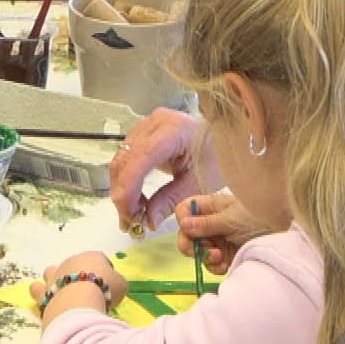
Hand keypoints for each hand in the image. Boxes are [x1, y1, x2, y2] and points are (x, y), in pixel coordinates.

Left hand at [30, 251, 127, 325]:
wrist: (79, 303)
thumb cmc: (104, 290)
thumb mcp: (122, 285)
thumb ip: (117, 282)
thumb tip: (113, 285)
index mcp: (92, 256)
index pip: (99, 258)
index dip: (104, 271)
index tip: (108, 285)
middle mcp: (70, 262)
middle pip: (75, 265)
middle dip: (80, 276)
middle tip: (88, 293)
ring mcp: (54, 276)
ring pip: (51, 271)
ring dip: (56, 279)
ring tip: (63, 293)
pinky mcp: (43, 292)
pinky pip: (37, 289)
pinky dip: (41, 293)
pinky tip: (47, 300)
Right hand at [110, 108, 220, 233]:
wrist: (223, 138)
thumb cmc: (217, 156)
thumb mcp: (199, 181)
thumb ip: (171, 199)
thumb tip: (148, 220)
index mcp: (174, 129)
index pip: (142, 157)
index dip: (129, 186)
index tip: (128, 213)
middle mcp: (156, 122)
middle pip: (126, 159)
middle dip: (123, 193)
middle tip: (130, 221)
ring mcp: (147, 125)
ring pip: (122, 159)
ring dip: (122, 188)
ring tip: (132, 214)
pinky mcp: (143, 133)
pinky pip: (126, 158)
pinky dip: (126, 180)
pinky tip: (134, 199)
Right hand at [174, 191, 273, 272]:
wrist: (284, 230)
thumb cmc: (258, 215)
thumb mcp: (231, 218)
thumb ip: (207, 223)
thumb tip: (183, 224)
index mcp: (210, 206)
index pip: (185, 210)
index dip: (183, 219)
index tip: (188, 229)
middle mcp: (211, 223)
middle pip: (187, 234)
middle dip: (191, 244)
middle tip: (196, 251)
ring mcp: (218, 240)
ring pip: (198, 251)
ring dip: (205, 256)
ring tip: (219, 257)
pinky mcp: (227, 256)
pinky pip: (211, 264)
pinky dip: (214, 266)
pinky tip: (224, 266)